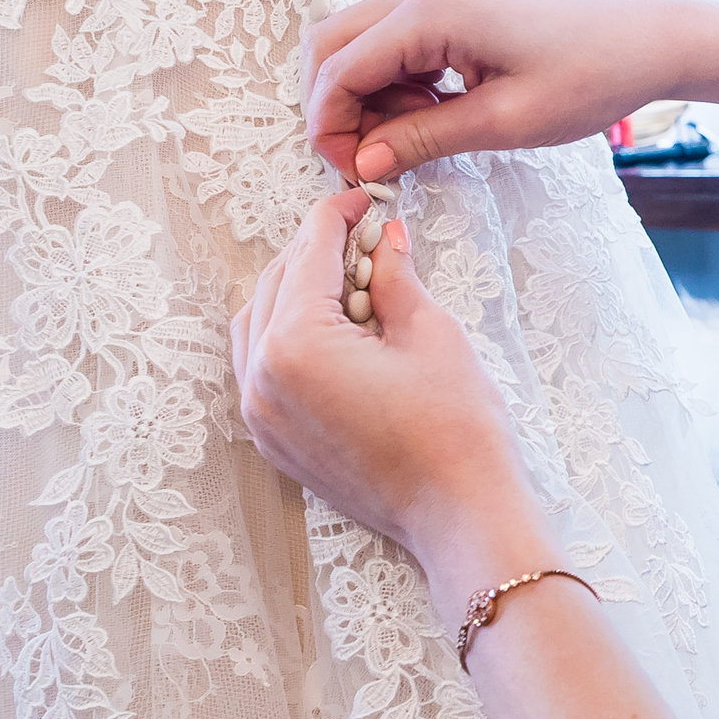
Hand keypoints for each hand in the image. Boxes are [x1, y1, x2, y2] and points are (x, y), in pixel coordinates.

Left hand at [232, 190, 555, 600]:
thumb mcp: (432, 335)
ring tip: (351, 285)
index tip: (363, 201)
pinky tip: (335, 331)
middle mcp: (261, 378)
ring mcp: (261, 415)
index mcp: (296, 345)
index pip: (308, 255)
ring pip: (258, 325)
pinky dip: (288, 337)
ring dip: (296, 293)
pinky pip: (261, 368)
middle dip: (316, 253)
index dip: (337, 218)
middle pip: (276, 285)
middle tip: (365, 237)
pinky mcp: (274, 441)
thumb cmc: (456, 430)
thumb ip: (394, 278)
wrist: (460, 518)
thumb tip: (384, 238)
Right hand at [302, 0, 678, 183]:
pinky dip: (397, 80)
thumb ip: (424, 138)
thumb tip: (363, 163)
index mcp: (430, 10)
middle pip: (333, 45)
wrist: (646, 41)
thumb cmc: (590, 77)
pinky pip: (396, 41)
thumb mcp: (504, 122)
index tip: (354, 174)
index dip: (332, 126)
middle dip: (339, 107)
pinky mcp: (454, 2)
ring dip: (369, 95)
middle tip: (373, 160)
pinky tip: (436, 112)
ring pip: (360, 43)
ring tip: (421, 135)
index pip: (340, 67)